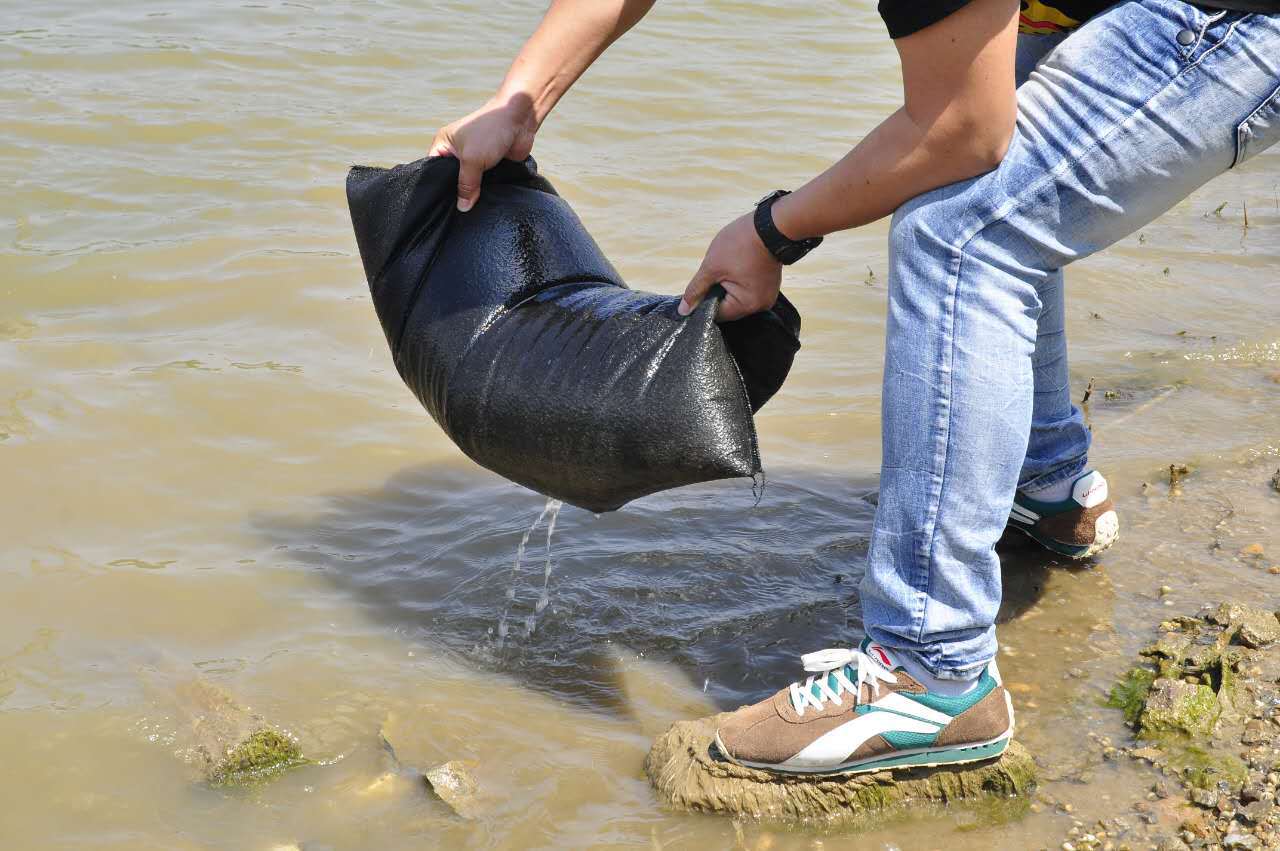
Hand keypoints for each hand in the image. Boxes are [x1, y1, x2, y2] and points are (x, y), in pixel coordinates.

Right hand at [428, 94, 538, 211]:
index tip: (439, 206)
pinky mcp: (490, 166)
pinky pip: (484, 184)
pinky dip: (486, 192)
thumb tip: (462, 207)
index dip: (436, 187)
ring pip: (470, 184)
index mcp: (444, 145)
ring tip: (472, 211)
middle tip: (458, 213)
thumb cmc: (490, 130)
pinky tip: (485, 203)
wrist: (519, 119)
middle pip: (452, 180)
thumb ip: (466, 185)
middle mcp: (457, 153)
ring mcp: (474, 160)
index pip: (432, 171)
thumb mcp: (472, 159)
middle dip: (457, 194)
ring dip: (474, 194)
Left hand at [679, 212, 781, 321]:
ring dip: (727, 287)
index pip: (717, 314)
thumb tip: (683, 310)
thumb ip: (696, 290)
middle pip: (729, 308)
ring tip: (723, 269)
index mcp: (747, 305)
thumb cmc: (741, 244)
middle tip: (710, 275)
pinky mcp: (769, 285)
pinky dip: (737, 282)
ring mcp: (767, 295)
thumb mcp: (712, 267)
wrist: (771, 224)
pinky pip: (747, 290)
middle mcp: (760, 305)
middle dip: (716, 294)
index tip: (696, 291)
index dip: (703, 304)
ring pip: (737, 298)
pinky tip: (734, 268)